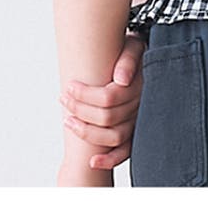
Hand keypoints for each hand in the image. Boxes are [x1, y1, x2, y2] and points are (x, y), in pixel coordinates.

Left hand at [59, 31, 146, 170]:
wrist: (143, 58)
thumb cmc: (134, 52)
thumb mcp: (133, 46)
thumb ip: (128, 60)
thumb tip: (121, 79)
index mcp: (139, 85)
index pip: (109, 98)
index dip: (85, 95)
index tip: (70, 87)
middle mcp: (140, 106)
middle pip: (107, 117)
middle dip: (80, 109)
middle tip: (64, 99)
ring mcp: (138, 120)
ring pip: (114, 137)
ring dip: (87, 133)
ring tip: (68, 121)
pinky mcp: (136, 131)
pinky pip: (127, 151)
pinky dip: (110, 160)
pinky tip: (93, 162)